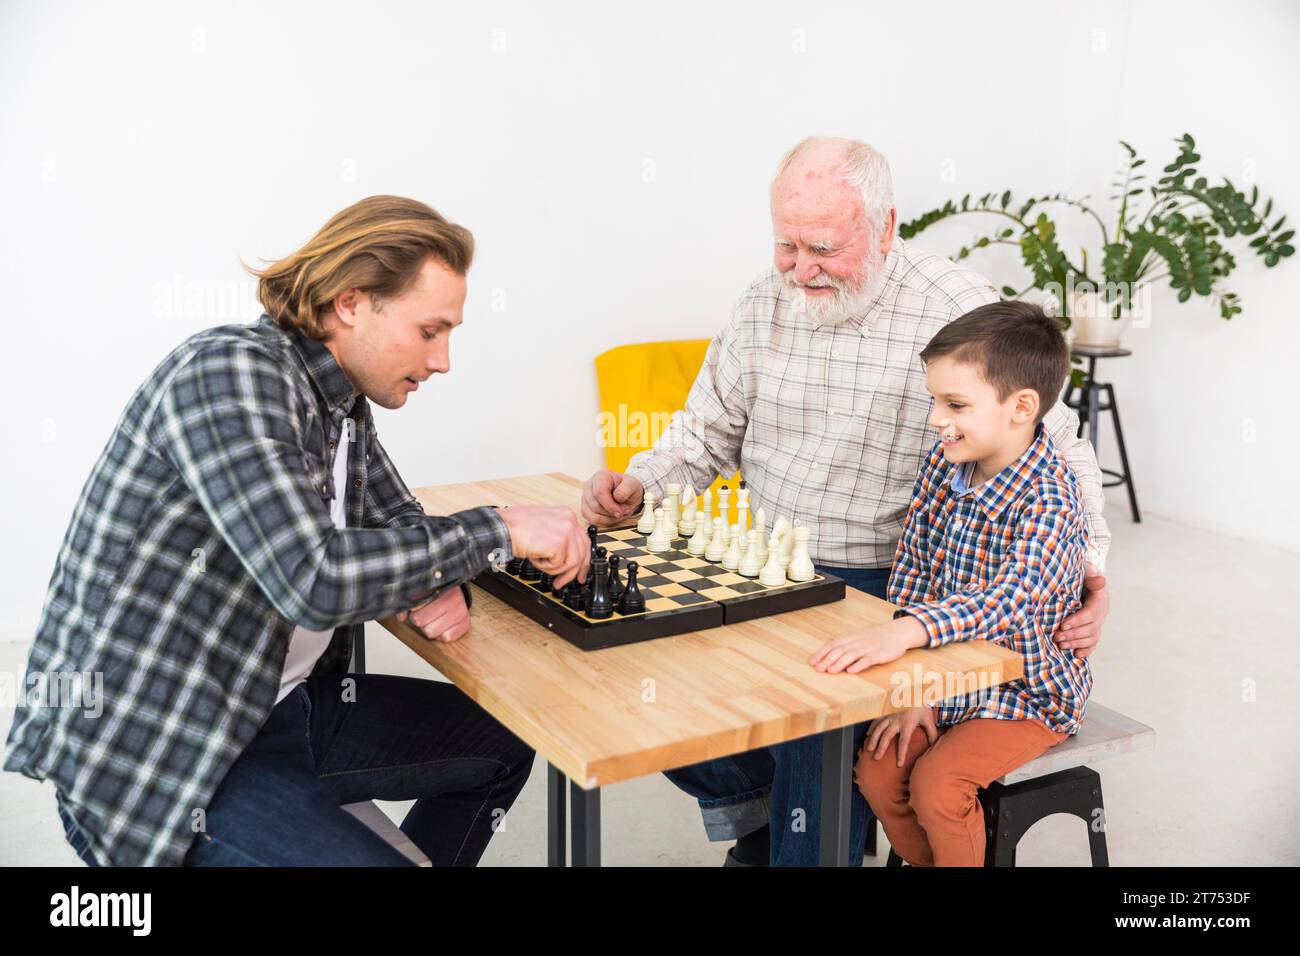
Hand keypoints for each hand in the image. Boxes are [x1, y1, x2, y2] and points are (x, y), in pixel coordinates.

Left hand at [399, 586, 471, 642]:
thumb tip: (401, 616)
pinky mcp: (466, 623)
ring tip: (433, 619)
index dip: (411, 608)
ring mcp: (460, 611)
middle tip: (424, 614)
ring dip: (429, 628)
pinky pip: (446, 638)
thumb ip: (408, 601)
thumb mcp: (421, 591)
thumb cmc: (436, 592)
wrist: (455, 592)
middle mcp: (452, 598)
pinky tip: (442, 625)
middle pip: (420, 621)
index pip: (414, 605)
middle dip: (418, 619)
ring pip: (431, 632)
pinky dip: (441, 634)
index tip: (414, 606)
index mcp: (438, 587)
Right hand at [496, 505, 589, 588]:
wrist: (502, 528)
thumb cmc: (515, 527)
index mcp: (566, 514)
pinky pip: (559, 565)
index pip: (583, 541)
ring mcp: (566, 531)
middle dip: (573, 572)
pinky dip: (545, 567)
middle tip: (563, 582)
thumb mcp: (544, 527)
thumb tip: (565, 557)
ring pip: (572, 562)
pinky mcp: (559, 543)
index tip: (580, 572)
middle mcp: (570, 520)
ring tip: (541, 565)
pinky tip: (535, 558)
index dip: (583, 560)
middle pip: (582, 553)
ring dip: (555, 570)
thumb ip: (558, 537)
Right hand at [581, 469, 643, 527]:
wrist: (625, 493)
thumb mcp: (633, 485)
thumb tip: (617, 497)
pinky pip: (591, 520)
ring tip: (617, 514)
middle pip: (595, 506)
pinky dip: (603, 522)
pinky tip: (611, 517)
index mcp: (600, 476)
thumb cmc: (628, 488)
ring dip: (608, 519)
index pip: (599, 493)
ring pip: (593, 515)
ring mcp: (585, 497)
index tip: (621, 512)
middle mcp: (589, 485)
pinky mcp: (585, 508)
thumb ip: (627, 489)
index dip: (610, 506)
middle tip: (622, 512)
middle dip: (611, 513)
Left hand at [809, 616, 927, 672]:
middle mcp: (858, 642)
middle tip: (818, 669)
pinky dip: (859, 665)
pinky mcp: (879, 654)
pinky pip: (868, 660)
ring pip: (851, 655)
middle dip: (827, 660)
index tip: (812, 662)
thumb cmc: (876, 636)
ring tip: (830, 671)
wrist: (897, 632)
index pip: (833, 644)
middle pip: (840, 650)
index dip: (822, 653)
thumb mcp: (858, 636)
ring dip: (839, 663)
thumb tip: (828, 648)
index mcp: (851, 637)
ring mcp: (868, 647)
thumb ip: (845, 643)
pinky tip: (851, 671)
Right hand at [864, 707, 938, 766]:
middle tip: (877, 758)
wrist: (915, 690)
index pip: (904, 742)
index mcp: (908, 724)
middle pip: (887, 736)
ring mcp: (889, 715)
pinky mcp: (886, 711)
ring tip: (869, 749)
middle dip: (881, 748)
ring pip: (879, 728)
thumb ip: (931, 733)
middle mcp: (896, 720)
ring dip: (873, 739)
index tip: (899, 764)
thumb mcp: (928, 720)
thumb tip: (934, 746)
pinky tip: (868, 735)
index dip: (901, 754)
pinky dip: (872, 728)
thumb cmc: (922, 706)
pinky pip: (876, 720)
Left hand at [1055, 567, 1108, 658]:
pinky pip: (1093, 642)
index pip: (1090, 613)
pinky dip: (1086, 650)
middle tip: (1056, 636)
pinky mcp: (1093, 628)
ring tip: (1060, 645)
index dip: (1077, 621)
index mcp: (1099, 598)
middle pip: (1090, 628)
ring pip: (1092, 637)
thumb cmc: (1081, 573)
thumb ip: (1090, 575)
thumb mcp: (1085, 570)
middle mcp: (1101, 612)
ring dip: (1076, 643)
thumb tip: (1100, 579)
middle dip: (1073, 634)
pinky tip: (1077, 654)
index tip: (1062, 625)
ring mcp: (1098, 621)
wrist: (1083, 578)